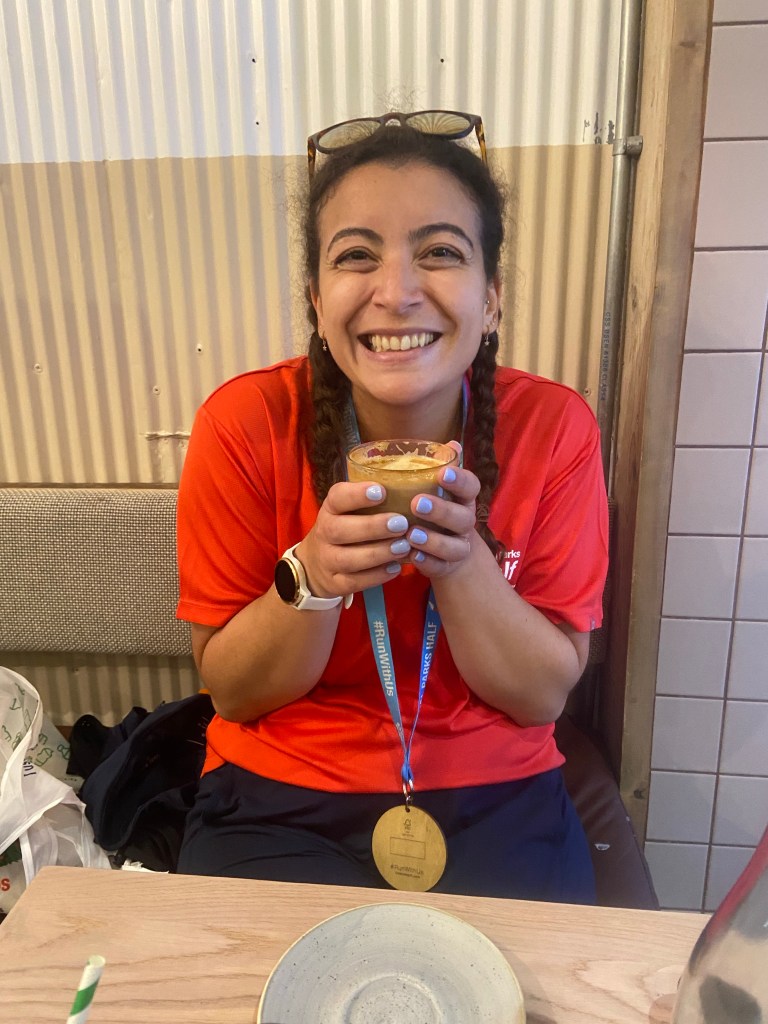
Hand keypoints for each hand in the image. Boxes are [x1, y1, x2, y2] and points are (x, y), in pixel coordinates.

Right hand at [294, 482, 412, 597]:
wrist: (316, 564)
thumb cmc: (345, 529)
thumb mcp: (349, 511)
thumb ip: (372, 501)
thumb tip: (414, 489)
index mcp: (330, 510)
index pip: (337, 498)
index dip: (357, 494)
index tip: (381, 491)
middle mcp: (324, 534)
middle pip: (340, 530)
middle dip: (372, 527)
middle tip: (401, 523)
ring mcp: (327, 560)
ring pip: (348, 559)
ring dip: (378, 553)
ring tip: (403, 546)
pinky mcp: (335, 583)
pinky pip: (354, 582)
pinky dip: (376, 576)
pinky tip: (396, 567)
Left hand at [405, 443, 480, 578]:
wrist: (447, 553)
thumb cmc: (438, 511)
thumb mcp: (438, 489)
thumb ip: (440, 467)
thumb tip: (451, 442)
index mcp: (464, 499)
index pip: (471, 486)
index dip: (459, 480)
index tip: (441, 474)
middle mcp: (465, 522)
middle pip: (462, 517)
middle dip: (441, 511)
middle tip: (417, 503)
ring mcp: (458, 546)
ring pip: (454, 546)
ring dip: (433, 540)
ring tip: (411, 534)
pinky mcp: (446, 566)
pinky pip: (440, 566)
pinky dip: (427, 562)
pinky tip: (411, 555)